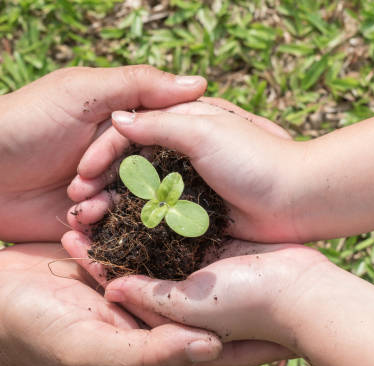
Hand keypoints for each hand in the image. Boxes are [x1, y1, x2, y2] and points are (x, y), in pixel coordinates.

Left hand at [0, 66, 207, 241]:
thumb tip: (199, 84)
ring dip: (111, 205)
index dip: (172, 146)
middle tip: (105, 178)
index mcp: (128, 123)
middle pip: (158, 177)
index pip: (170, 135)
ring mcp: (107, 192)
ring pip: (136, 208)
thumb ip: (136, 87)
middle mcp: (124, 159)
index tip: (172, 155)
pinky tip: (76, 217)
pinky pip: (111, 232)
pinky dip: (98, 226)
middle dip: (135, 181)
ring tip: (79, 197)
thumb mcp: (81, 92)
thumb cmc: (24, 120)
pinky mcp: (89, 221)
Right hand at [0, 243, 292, 365]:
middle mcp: (152, 317)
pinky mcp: (117, 258)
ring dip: (222, 252)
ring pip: (187, 268)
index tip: (304, 327)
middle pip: (212, 304)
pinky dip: (179, 228)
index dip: (259, 340)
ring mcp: (135, 286)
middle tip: (298, 268)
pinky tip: (205, 205)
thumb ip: (151, 355)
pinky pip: (155, 243)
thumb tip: (212, 348)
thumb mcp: (93, 352)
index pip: (219, 346)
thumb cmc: (36, 339)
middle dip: (251, 288)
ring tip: (263, 230)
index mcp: (154, 347)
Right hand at [67, 98, 304, 241]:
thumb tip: (116, 120)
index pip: (127, 135)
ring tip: (86, 223)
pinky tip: (110, 236)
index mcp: (180, 124)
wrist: (297, 199)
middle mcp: (178, 152)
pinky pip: (155, 218)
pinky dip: (133, 224)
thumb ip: (158, 124)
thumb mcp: (203, 131)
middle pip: (126, 166)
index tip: (81, 177)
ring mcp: (185, 184)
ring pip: (136, 194)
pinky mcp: (194, 213)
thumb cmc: (254, 159)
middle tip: (76, 204)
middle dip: (98, 184)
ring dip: (109, 206)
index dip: (100, 154)